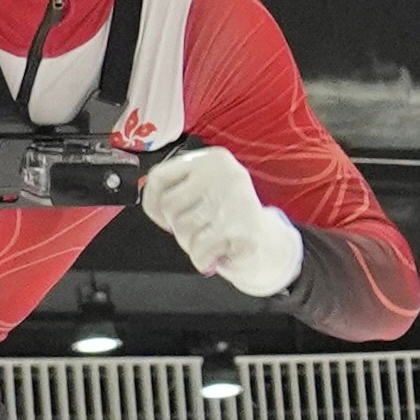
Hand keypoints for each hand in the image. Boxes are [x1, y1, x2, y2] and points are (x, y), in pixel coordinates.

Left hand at [139, 147, 302, 297]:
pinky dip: (202, 259)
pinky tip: (217, 253)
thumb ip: (179, 190)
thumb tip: (150, 201)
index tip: (160, 216)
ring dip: (190, 244)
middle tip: (196, 231)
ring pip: (182, 228)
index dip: (151, 202)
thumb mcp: (205, 191)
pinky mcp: (240, 227)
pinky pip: (199, 249)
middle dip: (176, 227)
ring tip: (209, 240)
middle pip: (169, 206)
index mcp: (211, 159)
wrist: (269, 243)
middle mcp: (223, 173)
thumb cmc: (229, 216)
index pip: (159, 176)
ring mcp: (232, 199)